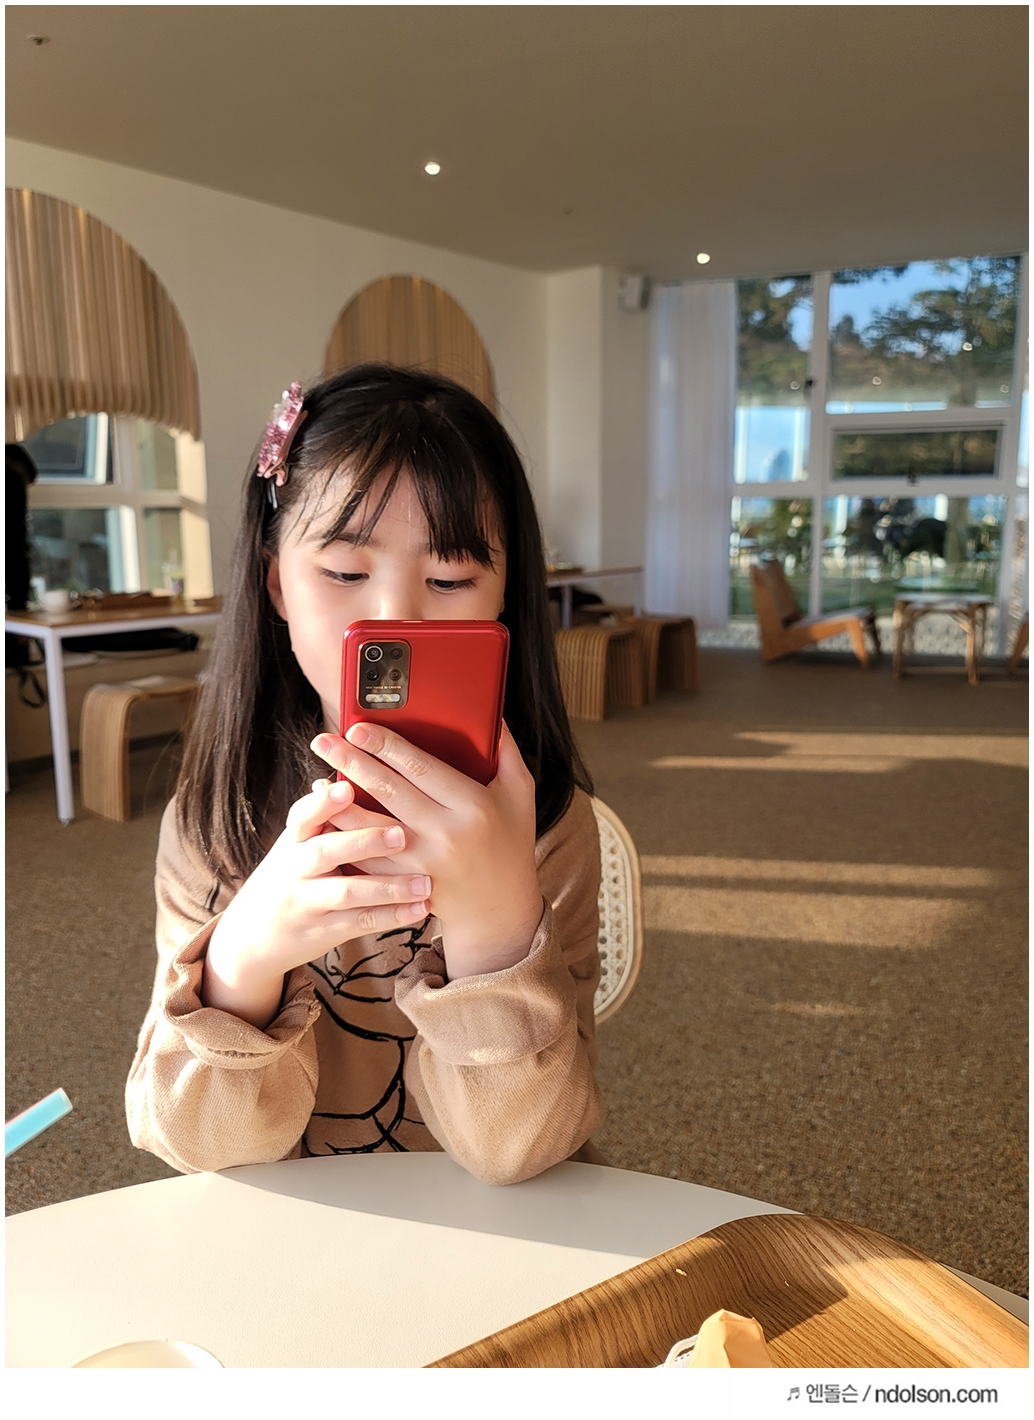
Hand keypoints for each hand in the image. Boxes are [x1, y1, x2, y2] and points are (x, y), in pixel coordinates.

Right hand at [203, 778, 430, 1027]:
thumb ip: (322, 819)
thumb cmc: (288, 877)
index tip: (348, 788)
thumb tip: (350, 774)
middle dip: (364, 842)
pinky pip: (360, 923)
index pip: (303, 816)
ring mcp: (307, 902)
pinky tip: (421, 909)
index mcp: (292, 840)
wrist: (251, 938)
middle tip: (401, 834)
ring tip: (425, 882)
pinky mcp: (323, 931)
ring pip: (348, 892)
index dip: (323, 803)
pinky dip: (391, 916)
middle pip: (326, 852)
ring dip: (389, 887)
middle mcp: (295, 869)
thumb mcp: (295, 846)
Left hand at [312, 722, 543, 979]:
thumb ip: (506, 751)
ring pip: (370, 828)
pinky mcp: (405, 885)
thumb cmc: (510, 841)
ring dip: (339, 802)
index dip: (386, 745)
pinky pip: (368, 860)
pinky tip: (326, 821)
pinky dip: (346, 840)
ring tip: (316, 779)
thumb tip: (491, 714)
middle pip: (389, 790)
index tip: (359, 727)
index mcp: (472, 805)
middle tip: (324, 741)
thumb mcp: (519, 793)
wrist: (501, 908)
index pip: (422, 768)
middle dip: (352, 762)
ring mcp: (423, 863)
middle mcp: (446, 833)